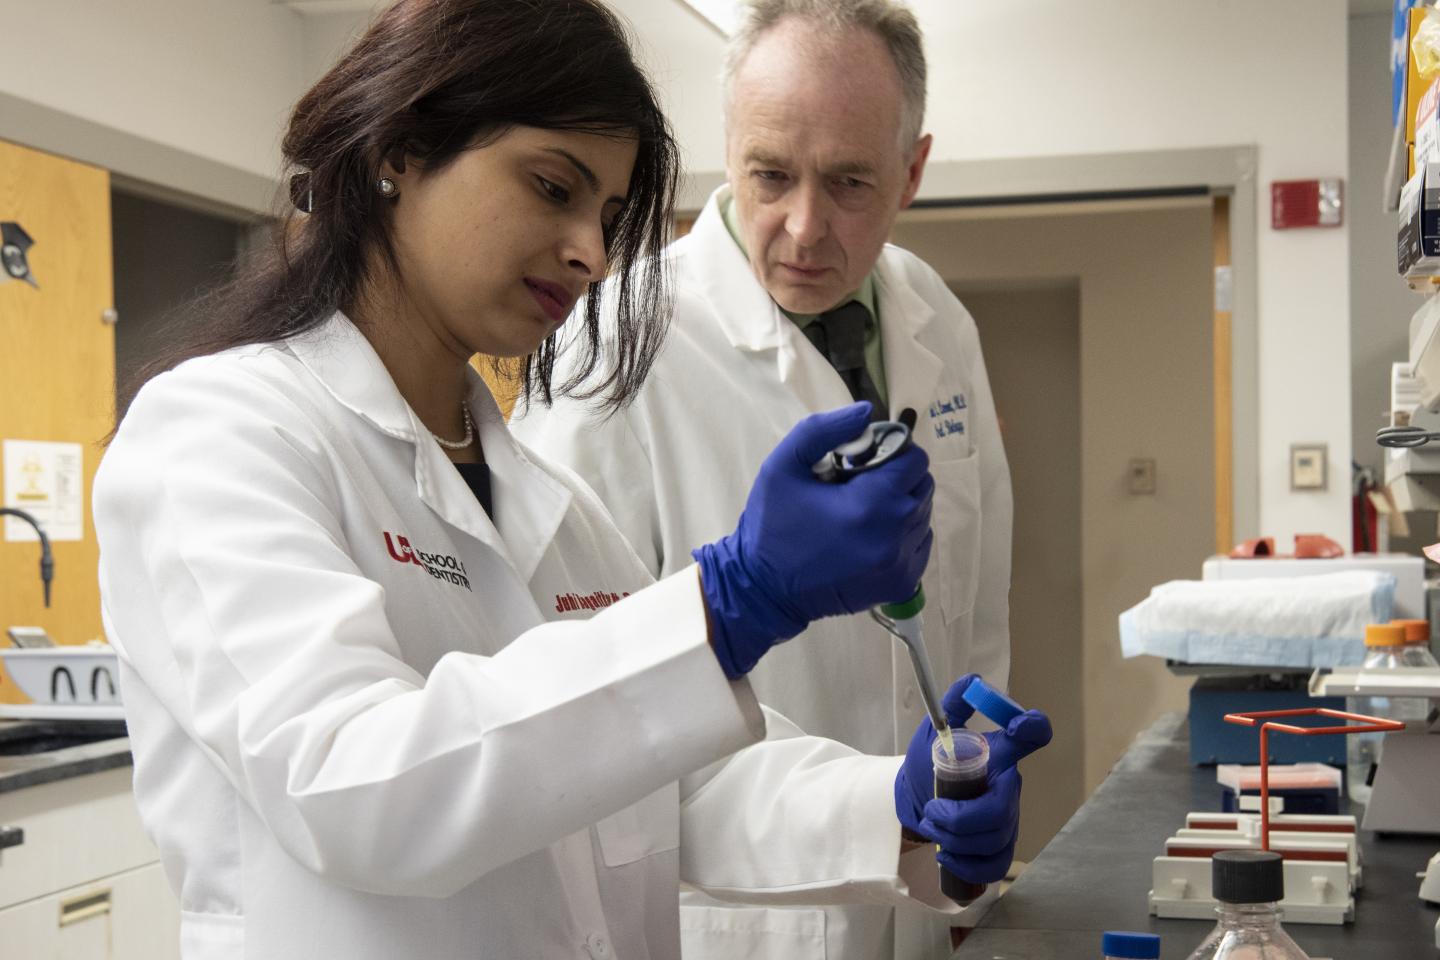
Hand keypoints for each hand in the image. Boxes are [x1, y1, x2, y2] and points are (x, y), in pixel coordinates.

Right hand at [693, 402, 933, 678]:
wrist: (764, 590)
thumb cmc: (772, 524)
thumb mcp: (784, 465)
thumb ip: (824, 429)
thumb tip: (867, 413)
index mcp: (871, 504)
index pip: (914, 459)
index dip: (890, 451)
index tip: (861, 462)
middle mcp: (895, 535)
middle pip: (922, 485)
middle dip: (896, 478)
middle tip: (858, 486)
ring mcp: (902, 563)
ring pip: (923, 514)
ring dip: (899, 506)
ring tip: (861, 514)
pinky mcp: (902, 584)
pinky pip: (920, 543)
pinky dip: (902, 534)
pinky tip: (870, 536)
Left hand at [894, 675, 1051, 883]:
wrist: (919, 800)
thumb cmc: (932, 764)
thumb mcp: (934, 732)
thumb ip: (950, 705)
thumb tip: (971, 681)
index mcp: (1000, 753)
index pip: (1030, 736)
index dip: (1032, 729)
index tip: (1022, 723)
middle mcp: (1009, 786)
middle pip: (1001, 808)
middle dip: (962, 817)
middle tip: (933, 811)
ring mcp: (1007, 819)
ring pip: (993, 838)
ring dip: (954, 838)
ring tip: (932, 825)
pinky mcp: (999, 847)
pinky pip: (993, 864)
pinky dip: (966, 865)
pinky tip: (946, 855)